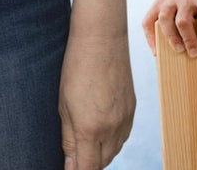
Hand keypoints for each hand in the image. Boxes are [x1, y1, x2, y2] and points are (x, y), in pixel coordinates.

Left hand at [58, 31, 134, 169]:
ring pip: (114, 150)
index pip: (87, 168)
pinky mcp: (132, 108)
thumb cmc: (76, 69)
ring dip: (100, 155)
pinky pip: (124, 135)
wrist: (102, 39)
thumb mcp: (64, 107)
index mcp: (91, 128)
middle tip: (73, 159)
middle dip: (88, 166)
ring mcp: (126, 118)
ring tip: (85, 147)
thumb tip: (70, 164)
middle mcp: (113, 127)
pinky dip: (112, 141)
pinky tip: (101, 133)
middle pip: (102, 163)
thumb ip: (69, 140)